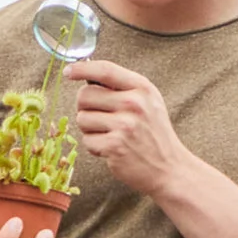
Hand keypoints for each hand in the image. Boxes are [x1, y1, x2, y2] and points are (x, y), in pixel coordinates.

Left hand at [63, 53, 192, 201]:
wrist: (169, 168)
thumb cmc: (153, 133)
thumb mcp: (148, 102)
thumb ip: (123, 87)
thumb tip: (87, 75)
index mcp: (142, 88)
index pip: (105, 70)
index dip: (82, 68)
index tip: (68, 71)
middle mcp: (133, 103)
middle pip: (85, 95)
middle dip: (85, 107)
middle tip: (100, 118)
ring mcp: (124, 125)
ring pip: (82, 119)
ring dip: (90, 129)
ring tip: (110, 135)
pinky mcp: (114, 146)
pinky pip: (87, 141)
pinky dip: (95, 147)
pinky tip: (112, 149)